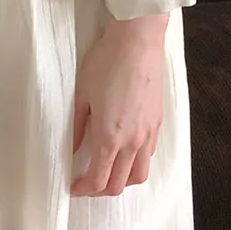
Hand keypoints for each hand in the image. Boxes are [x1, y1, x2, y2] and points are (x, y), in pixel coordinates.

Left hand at [70, 16, 166, 196]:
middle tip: (88, 183)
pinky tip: (125, 152)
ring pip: (139, 175)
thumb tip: (73, 148)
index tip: (75, 187)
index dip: (84, 190)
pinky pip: (149, 155)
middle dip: (101, 190)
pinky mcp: (157, 122)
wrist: (138, 39)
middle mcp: (132, 141)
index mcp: (110, 137)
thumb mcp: (82, 94)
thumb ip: (78, 127)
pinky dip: (136, 163)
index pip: (98, 180)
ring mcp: (148, 133)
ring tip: (109, 173)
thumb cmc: (108, 61)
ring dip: (122, 181)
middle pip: (119, 185)